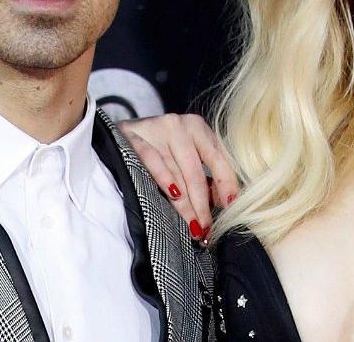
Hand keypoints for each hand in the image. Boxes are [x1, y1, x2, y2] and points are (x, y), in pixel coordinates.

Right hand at [117, 113, 239, 241]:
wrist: (122, 133)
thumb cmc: (160, 148)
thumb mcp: (186, 154)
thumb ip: (205, 174)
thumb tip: (223, 202)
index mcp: (198, 128)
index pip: (218, 159)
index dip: (226, 184)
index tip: (231, 207)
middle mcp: (179, 125)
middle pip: (196, 171)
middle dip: (202, 204)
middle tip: (206, 228)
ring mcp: (156, 128)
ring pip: (176, 172)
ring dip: (185, 204)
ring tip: (193, 226)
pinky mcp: (134, 136)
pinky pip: (152, 161)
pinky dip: (165, 180)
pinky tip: (174, 196)